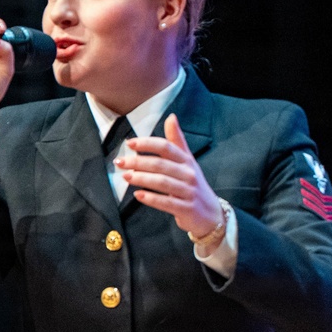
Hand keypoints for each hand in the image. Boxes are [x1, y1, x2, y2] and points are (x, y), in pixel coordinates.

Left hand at [118, 114, 223, 245]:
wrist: (211, 214)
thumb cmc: (192, 184)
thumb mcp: (187, 161)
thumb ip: (177, 141)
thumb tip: (171, 117)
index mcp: (187, 160)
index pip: (166, 147)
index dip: (148, 144)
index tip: (130, 143)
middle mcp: (189, 174)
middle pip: (161, 164)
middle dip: (138, 161)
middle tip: (120, 161)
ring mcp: (189, 191)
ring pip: (163, 182)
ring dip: (142, 178)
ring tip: (125, 176)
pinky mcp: (186, 208)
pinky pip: (167, 203)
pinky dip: (151, 198)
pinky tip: (137, 195)